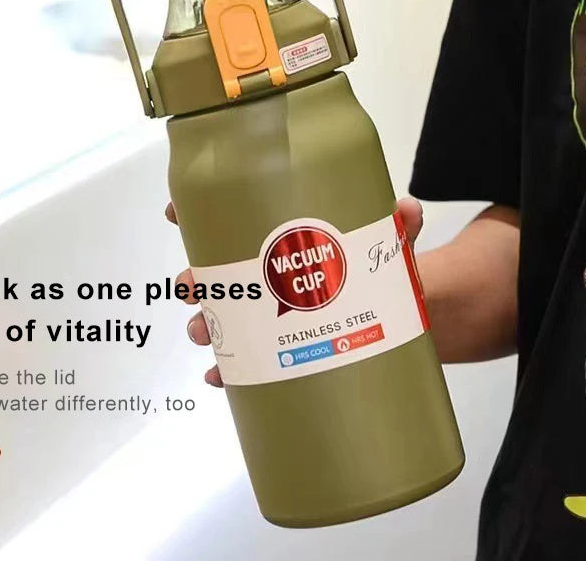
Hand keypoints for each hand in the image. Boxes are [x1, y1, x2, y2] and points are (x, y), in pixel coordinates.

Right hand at [166, 197, 424, 387]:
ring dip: (207, 324)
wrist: (410, 318)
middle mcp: (272, 280)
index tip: (176, 212)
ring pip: (227, 320)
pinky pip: (247, 365)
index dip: (199, 215)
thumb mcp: (392, 247)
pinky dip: (230, 372)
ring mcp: (276, 319)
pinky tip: (221, 378)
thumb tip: (406, 208)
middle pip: (220, 275)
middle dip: (198, 280)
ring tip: (206, 332)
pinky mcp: (287, 354)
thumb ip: (399, 227)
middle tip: (193, 287)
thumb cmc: (387, 273)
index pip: (234, 223)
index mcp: (287, 244)